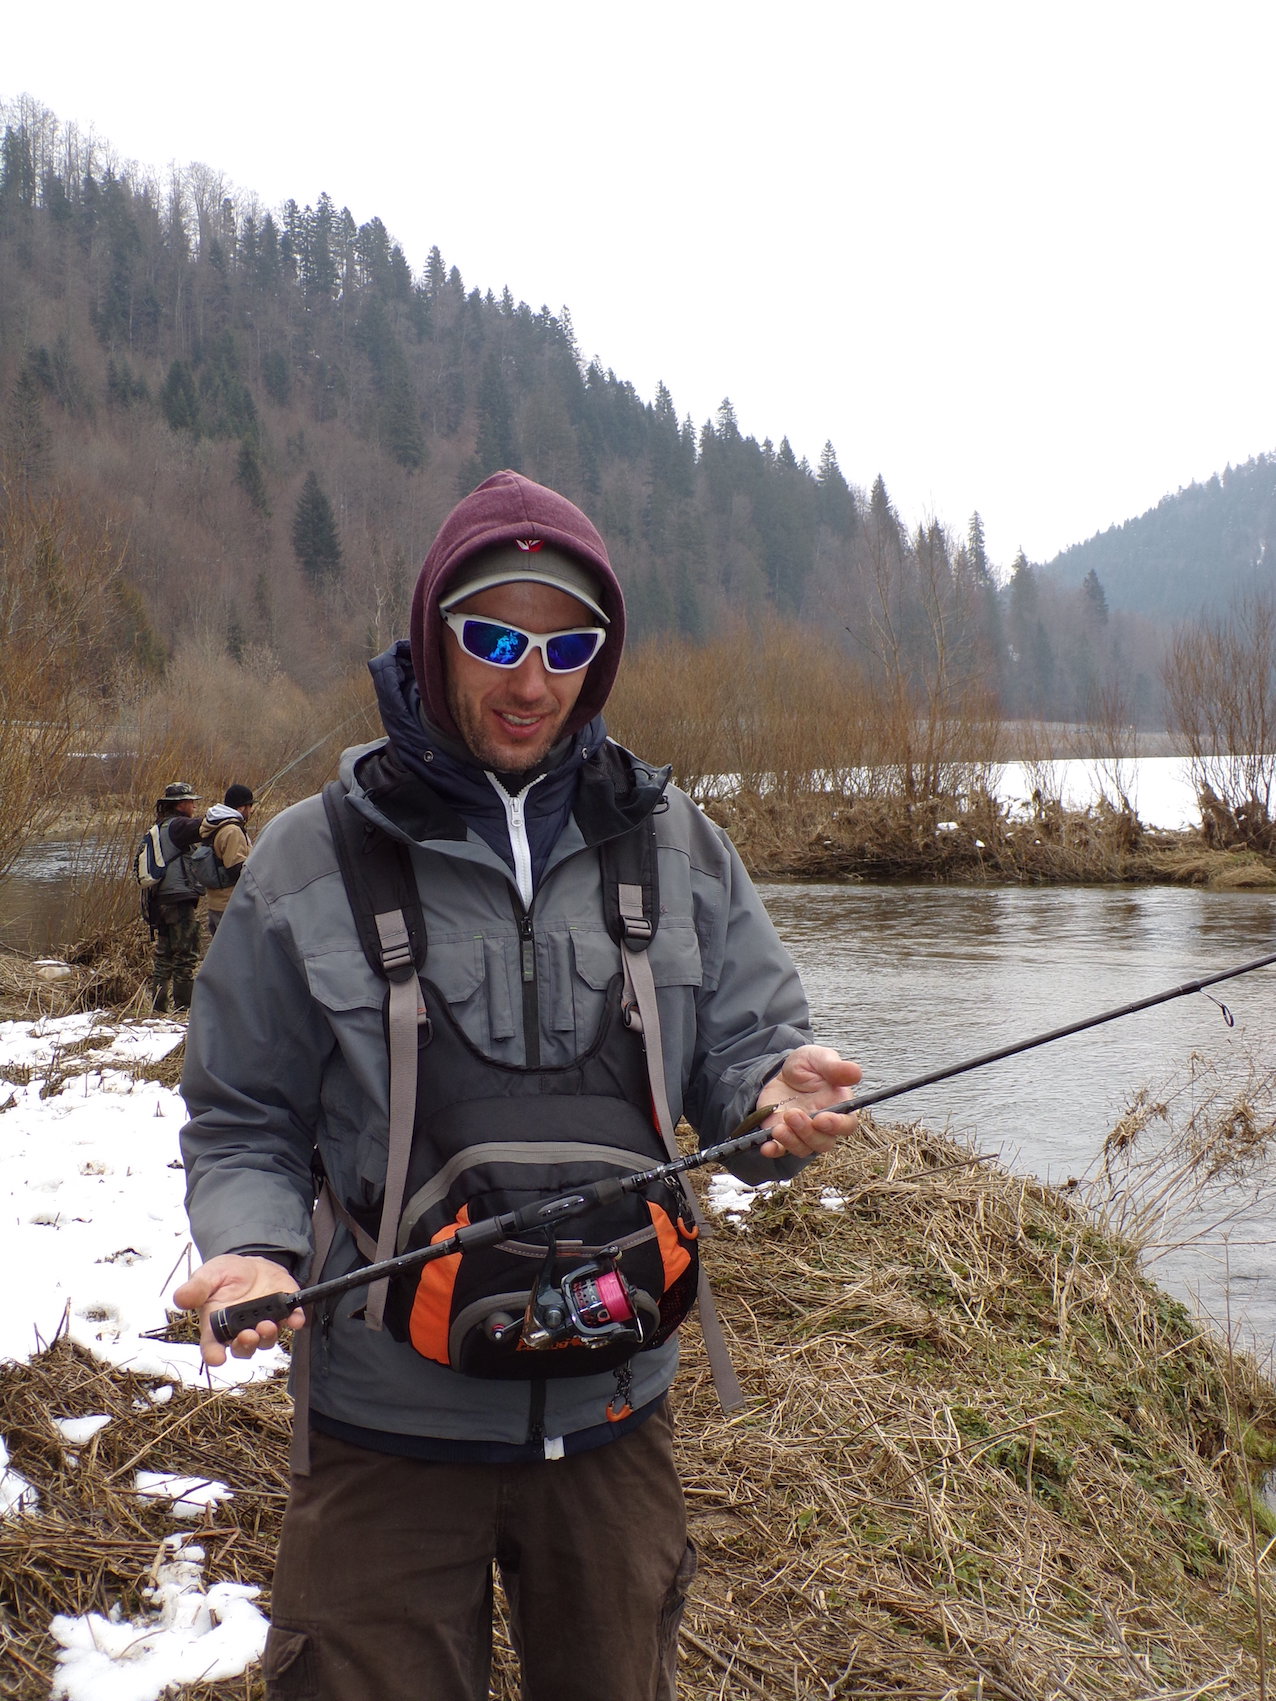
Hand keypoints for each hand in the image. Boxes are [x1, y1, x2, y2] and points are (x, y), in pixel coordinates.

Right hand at [173, 1253, 303, 1365]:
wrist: (250, 1265)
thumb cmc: (224, 1276)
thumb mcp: (208, 1276)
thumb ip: (196, 1288)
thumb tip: (180, 1298)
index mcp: (217, 1327)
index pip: (212, 1348)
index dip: (214, 1355)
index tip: (216, 1357)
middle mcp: (240, 1331)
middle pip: (243, 1348)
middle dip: (246, 1345)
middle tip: (248, 1335)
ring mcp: (263, 1324)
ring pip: (267, 1340)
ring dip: (268, 1336)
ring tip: (267, 1324)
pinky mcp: (284, 1313)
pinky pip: (291, 1322)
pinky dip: (295, 1321)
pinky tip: (296, 1318)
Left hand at [754, 1045, 861, 1160]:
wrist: (781, 1071)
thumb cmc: (808, 1065)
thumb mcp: (819, 1058)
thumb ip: (835, 1067)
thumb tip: (856, 1072)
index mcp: (839, 1108)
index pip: (847, 1125)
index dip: (837, 1125)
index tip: (821, 1119)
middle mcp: (823, 1126)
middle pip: (824, 1142)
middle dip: (808, 1132)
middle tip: (792, 1114)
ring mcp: (802, 1133)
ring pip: (803, 1149)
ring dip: (791, 1141)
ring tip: (778, 1127)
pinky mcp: (783, 1136)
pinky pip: (780, 1150)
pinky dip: (774, 1150)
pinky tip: (766, 1147)